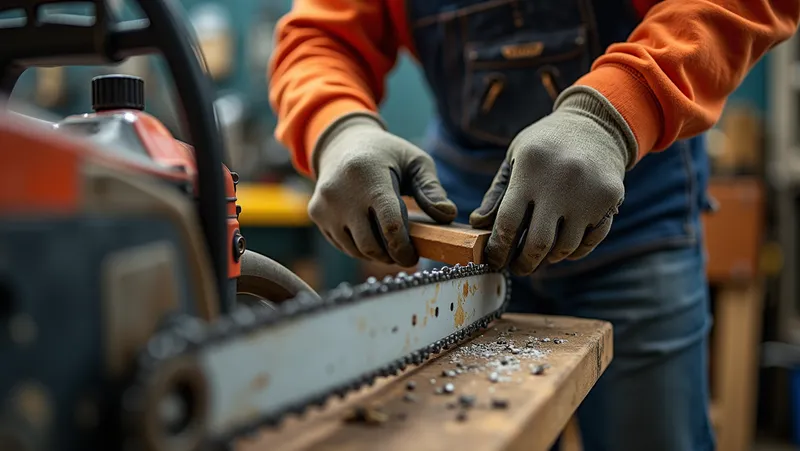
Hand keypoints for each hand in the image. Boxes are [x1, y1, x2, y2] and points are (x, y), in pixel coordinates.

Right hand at [309, 114, 456, 266]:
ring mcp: (325, 205)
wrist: (342, 143)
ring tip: (390, 246)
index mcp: (369, 176)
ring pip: (355, 249)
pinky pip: (342, 244)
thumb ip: (432, 189)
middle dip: (391, 256)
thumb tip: (448, 215)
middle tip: (405, 256)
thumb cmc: (386, 154)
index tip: (414, 257)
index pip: (390, 226)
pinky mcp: (317, 214)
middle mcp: (342, 192)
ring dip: (376, 255)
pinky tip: (371, 235)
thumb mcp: (415, 162)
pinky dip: (359, 247)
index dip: (404, 248)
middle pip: (371, 245)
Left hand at [469, 87, 636, 275]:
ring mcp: (588, 194)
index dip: (498, 249)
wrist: (596, 125)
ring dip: (548, 259)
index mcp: (530, 171)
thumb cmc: (546, 145)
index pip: (508, 223)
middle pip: (537, 243)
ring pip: (565, 247)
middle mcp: (560, 183)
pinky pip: (590, 241)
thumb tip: (477, 225)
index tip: (493, 260)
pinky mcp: (609, 201)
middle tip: (517, 269)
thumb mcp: (516, 158)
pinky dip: (574, 252)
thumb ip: (498, 193)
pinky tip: (561, 249)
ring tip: (538, 257)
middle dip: (523, 264)